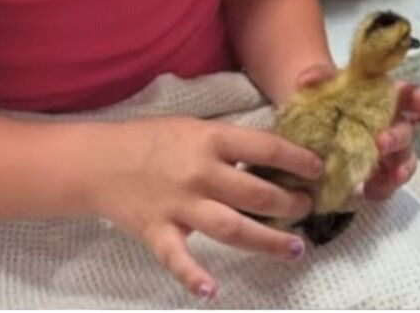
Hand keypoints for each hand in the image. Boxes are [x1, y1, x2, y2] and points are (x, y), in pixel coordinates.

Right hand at [92, 116, 323, 299]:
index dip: (298, 160)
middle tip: (308, 208)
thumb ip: (230, 144)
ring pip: (231, 228)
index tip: (319, 169)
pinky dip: (193, 276)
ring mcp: (179, 205)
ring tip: (295, 247)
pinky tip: (212, 291)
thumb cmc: (153, 140)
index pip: (266, 149)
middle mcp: (200, 172)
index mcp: (212, 140)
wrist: (100, 160)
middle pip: (256, 194)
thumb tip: (273, 156)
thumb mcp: (196, 128)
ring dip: (267, 241)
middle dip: (290, 203)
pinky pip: (178, 259)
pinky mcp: (157, 232)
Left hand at [294, 66, 419, 200]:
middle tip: (381, 143)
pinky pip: (387, 184)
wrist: (312, 122)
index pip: (413, 96)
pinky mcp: (376, 173)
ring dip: (401, 169)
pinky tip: (369, 192)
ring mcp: (387, 151)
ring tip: (391, 177)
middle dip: (398, 137)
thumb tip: (307, 79)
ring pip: (404, 161)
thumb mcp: (321, 81)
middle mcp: (393, 122)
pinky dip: (382, 189)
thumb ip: (317, 76)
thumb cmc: (328, 96)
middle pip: (406, 131)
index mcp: (386, 95)